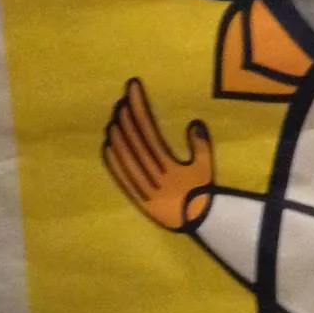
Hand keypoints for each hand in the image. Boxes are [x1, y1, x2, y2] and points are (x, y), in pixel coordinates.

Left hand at [103, 78, 214, 229]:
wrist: (195, 222)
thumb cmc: (201, 192)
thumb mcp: (206, 168)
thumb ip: (201, 145)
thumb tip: (194, 122)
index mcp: (169, 165)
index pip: (149, 130)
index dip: (139, 108)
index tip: (133, 91)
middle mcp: (152, 174)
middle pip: (134, 142)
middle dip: (126, 119)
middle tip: (119, 101)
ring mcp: (142, 187)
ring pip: (125, 158)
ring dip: (118, 137)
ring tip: (112, 119)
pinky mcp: (136, 198)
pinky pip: (121, 178)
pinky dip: (113, 163)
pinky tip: (107, 147)